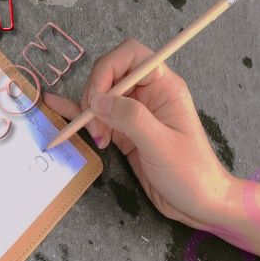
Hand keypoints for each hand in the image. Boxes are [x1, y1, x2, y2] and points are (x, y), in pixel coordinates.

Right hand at [45, 38, 234, 229]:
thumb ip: (130, 118)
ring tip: (96, 138)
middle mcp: (149, 95)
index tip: (97, 101)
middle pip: (111, 75)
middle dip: (95, 97)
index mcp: (164, 86)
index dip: (108, 71)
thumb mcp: (160, 145)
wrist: (200, 204)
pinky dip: (82, 117)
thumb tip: (98, 99)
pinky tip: (59, 110)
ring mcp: (137, 115)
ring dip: (90, 114)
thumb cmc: (190, 174)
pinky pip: (101, 120)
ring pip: (103, 99)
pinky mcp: (127, 135)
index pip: (130, 56)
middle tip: (95, 128)